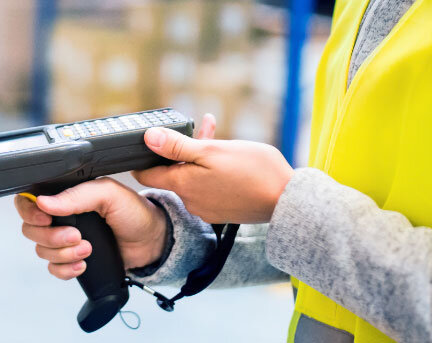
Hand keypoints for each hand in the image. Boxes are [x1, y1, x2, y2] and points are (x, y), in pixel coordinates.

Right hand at [13, 114, 218, 279]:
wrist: (152, 242)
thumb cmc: (134, 213)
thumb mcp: (109, 194)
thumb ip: (77, 195)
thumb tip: (45, 202)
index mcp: (66, 195)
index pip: (29, 201)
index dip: (30, 212)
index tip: (45, 219)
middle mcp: (61, 216)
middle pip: (32, 230)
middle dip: (52, 237)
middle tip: (77, 236)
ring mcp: (65, 239)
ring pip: (42, 251)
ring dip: (63, 253)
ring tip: (87, 249)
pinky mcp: (72, 259)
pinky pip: (54, 269)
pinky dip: (65, 269)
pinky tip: (83, 265)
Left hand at [131, 116, 293, 223]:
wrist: (287, 200)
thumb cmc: (253, 172)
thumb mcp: (212, 151)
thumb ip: (177, 146)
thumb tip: (148, 138)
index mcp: (183, 185)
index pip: (146, 174)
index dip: (144, 157)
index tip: (147, 143)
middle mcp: (190, 201)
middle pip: (174, 172)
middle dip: (182, 149)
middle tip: (199, 128)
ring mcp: (207, 208)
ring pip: (193, 177)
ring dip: (201, 157)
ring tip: (218, 135)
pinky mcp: (222, 210)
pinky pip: (209, 187)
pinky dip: (213, 171)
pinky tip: (230, 157)